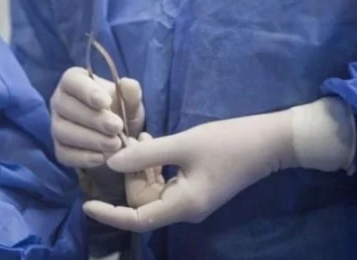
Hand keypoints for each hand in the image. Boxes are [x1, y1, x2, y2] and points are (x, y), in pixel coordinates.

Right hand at [51, 67, 143, 168]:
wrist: (118, 137)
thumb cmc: (121, 111)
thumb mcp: (131, 102)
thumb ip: (131, 94)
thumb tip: (128, 84)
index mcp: (74, 81)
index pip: (72, 81)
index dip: (87, 91)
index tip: (105, 102)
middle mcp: (59, 101)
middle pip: (65, 107)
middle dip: (92, 119)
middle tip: (117, 127)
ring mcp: (56, 125)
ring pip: (62, 131)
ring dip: (90, 139)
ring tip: (115, 144)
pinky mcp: (58, 148)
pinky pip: (63, 153)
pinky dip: (83, 157)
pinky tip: (104, 157)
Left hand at [83, 98, 355, 231]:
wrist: (270, 142)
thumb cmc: (228, 143)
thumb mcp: (183, 145)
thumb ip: (146, 155)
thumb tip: (110, 163)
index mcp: (183, 206)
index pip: (138, 219)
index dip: (110, 214)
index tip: (86, 204)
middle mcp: (185, 210)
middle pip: (142, 201)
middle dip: (130, 174)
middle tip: (128, 142)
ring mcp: (190, 200)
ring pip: (150, 189)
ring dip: (140, 166)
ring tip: (139, 137)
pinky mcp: (194, 188)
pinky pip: (162, 182)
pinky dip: (152, 164)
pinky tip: (151, 140)